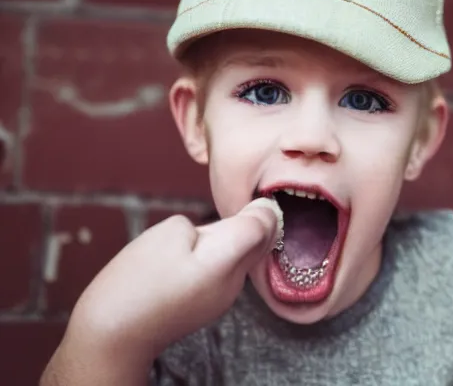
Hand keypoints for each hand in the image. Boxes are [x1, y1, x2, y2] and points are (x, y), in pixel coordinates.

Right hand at [62, 198, 278, 366]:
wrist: (115, 333)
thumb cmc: (137, 280)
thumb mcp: (169, 233)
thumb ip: (204, 225)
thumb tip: (213, 232)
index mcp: (226, 260)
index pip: (263, 226)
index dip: (261, 206)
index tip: (256, 194)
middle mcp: (234, 282)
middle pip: (259, 242)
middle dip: (253, 221)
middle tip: (236, 204)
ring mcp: (225, 297)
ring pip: (243, 255)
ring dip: (235, 238)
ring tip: (206, 232)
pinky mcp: (212, 304)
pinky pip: (228, 269)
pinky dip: (222, 255)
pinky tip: (195, 255)